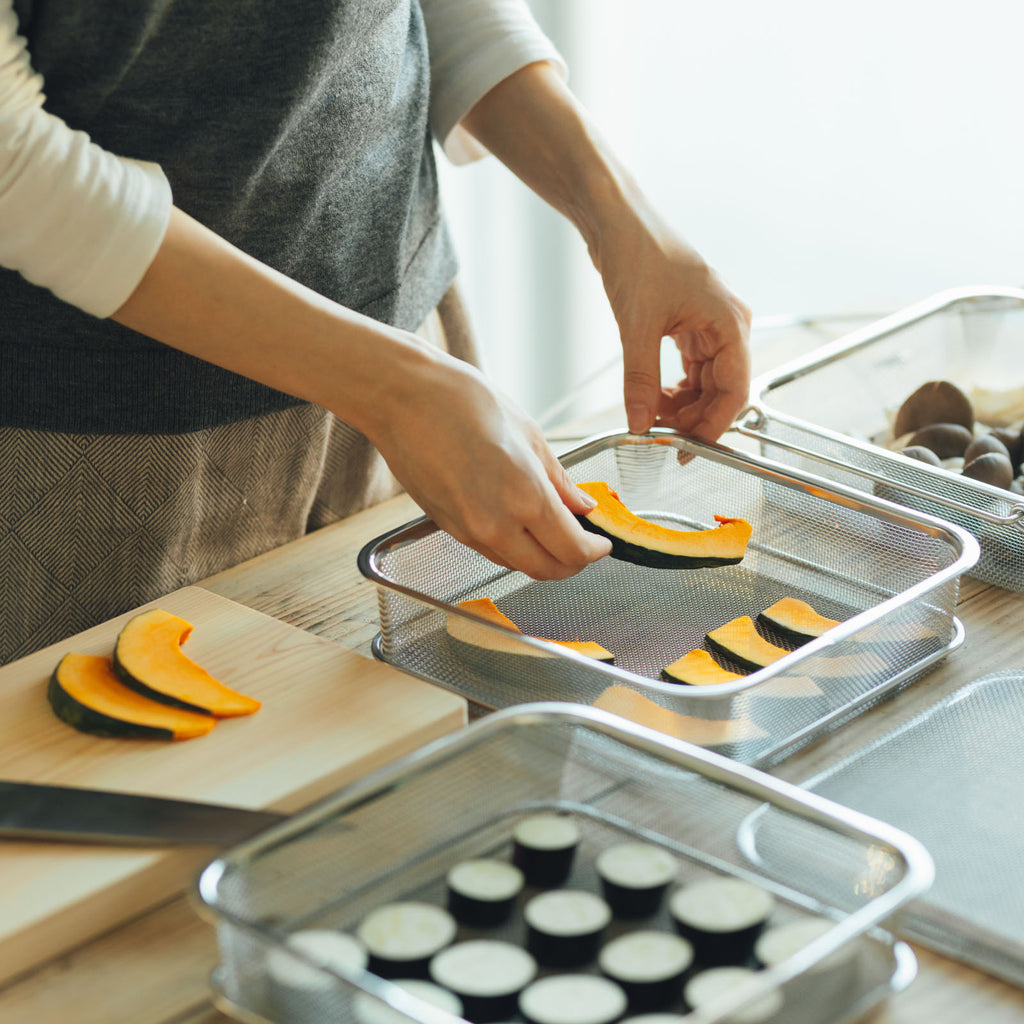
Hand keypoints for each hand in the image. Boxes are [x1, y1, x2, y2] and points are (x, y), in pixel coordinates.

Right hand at [365, 347, 611, 579]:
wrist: (402, 398)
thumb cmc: (461, 401)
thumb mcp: (528, 433)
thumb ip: (559, 480)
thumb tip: (583, 505)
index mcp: (525, 497)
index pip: (573, 551)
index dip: (595, 551)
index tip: (602, 541)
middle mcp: (497, 525)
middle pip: (548, 571)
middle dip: (573, 562)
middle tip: (584, 542)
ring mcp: (469, 531)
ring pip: (518, 565)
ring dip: (543, 556)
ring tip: (554, 529)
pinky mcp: (449, 528)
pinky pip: (492, 551)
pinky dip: (514, 547)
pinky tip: (521, 523)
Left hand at [591, 204, 751, 440]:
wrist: (616, 219)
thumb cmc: (638, 253)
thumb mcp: (637, 326)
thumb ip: (641, 380)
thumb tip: (641, 424)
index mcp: (730, 322)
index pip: (735, 391)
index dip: (713, 426)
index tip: (689, 450)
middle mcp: (726, 324)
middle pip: (722, 389)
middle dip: (694, 417)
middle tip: (662, 438)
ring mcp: (707, 323)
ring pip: (705, 381)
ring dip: (682, 404)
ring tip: (651, 416)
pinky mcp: (687, 322)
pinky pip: (689, 367)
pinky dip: (672, 387)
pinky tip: (652, 398)